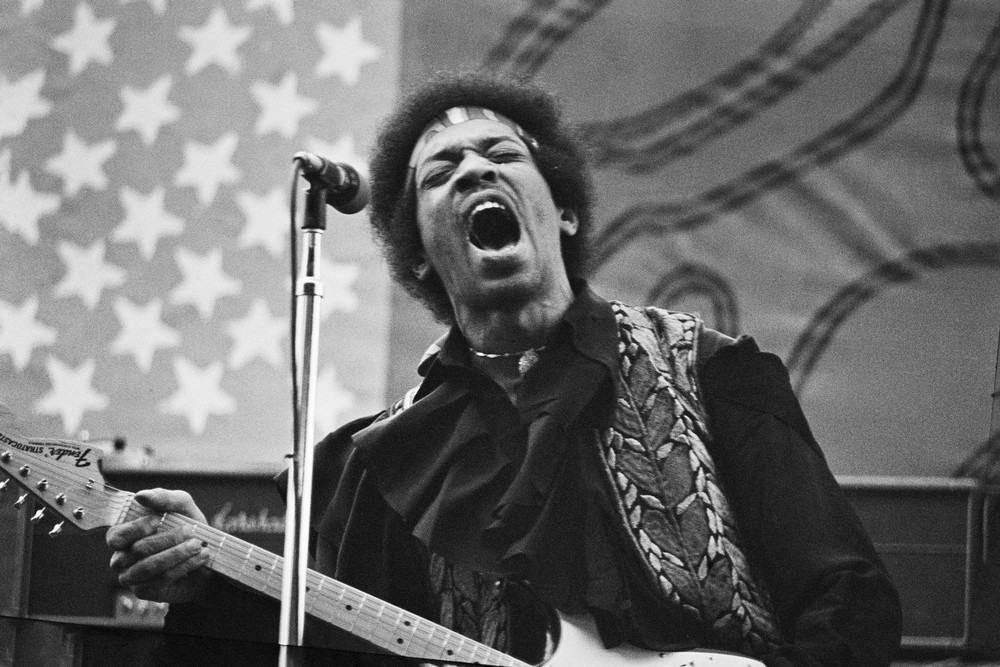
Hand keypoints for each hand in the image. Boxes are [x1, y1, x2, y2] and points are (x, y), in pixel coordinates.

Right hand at [106, 488, 211, 603]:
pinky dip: (183, 567)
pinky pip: (161, 580)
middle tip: (190, 532)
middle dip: (167, 539)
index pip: (116, 536)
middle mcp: (121, 559)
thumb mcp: (181, 507)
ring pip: (149, 567)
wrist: (205, 554)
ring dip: (177, 554)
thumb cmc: (186, 527)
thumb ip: (163, 497)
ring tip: (197, 545)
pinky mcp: (146, 592)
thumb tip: (141, 496)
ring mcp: (132, 578)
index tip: (160, 519)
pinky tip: (199, 558)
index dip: (137, 528)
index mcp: (123, 536)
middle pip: (137, 550)